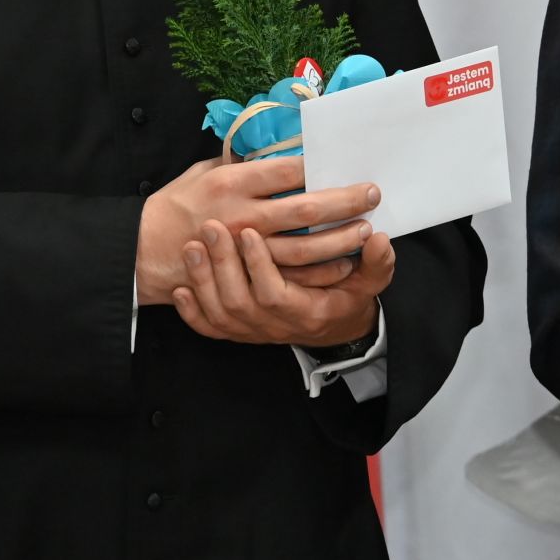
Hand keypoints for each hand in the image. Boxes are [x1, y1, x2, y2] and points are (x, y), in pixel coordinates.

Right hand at [137, 156, 378, 304]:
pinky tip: (344, 263)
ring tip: (364, 228)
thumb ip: (239, 163)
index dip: (318, 166)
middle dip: (342, 200)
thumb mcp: (203, 172)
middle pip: (304, 207)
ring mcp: (245, 250)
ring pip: (304, 247)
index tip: (344, 161)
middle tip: (372, 193)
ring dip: (338, 239)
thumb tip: (276, 151)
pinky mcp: (246, 276)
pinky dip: (321, 271)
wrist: (145, 250)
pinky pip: (291, 276)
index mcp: (232, 183)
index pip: (286, 170)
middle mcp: (242, 215)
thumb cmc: (177, 204)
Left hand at [172, 220, 385, 347]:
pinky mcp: (236, 332)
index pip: (274, 294)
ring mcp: (251, 331)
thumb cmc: (348, 298)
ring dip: (203, 279)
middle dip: (222, 265)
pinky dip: (191, 311)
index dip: (259, 266)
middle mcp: (273, 326)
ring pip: (218, 313)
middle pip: (238, 302)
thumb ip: (376, 263)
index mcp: (305, 313)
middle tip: (210, 227)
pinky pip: (208, 328)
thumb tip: (379, 239)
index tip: (250, 230)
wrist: (333, 330)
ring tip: (193, 244)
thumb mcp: (370, 283)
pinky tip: (180, 287)